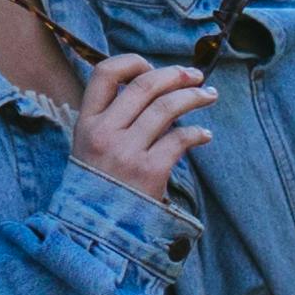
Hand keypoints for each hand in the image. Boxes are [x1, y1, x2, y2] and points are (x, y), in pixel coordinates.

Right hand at [71, 52, 214, 214]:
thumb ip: (111, 119)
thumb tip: (154, 88)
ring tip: (208, 96)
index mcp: (86, 123)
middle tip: (195, 76)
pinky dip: (198, 133)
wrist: (96, 232)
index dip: (132, 62)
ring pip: (167, 107)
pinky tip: (205, 135)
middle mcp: (104, 133)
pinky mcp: (149, 172)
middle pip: (145, 86)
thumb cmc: (99, 186)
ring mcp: (126, 152)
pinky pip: (180, 139)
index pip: (105, 74)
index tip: (151, 66)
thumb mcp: (89, 148)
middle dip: (175, 75)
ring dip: (194, 97)